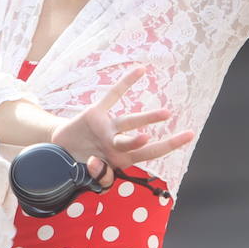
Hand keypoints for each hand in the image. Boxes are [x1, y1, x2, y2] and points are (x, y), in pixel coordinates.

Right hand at [49, 66, 194, 187]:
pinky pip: (112, 96)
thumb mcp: (90, 177)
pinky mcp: (95, 113)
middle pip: (141, 144)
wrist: (59, 151)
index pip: (150, 155)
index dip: (169, 147)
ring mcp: (107, 127)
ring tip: (166, 114)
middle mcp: (117, 142)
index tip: (189, 136)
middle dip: (162, 143)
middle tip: (184, 136)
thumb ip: (99, 176)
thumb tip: (96, 163)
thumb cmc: (80, 164)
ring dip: (146, 119)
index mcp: (121, 159)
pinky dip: (125, 83)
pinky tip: (141, 70)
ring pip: (129, 122)